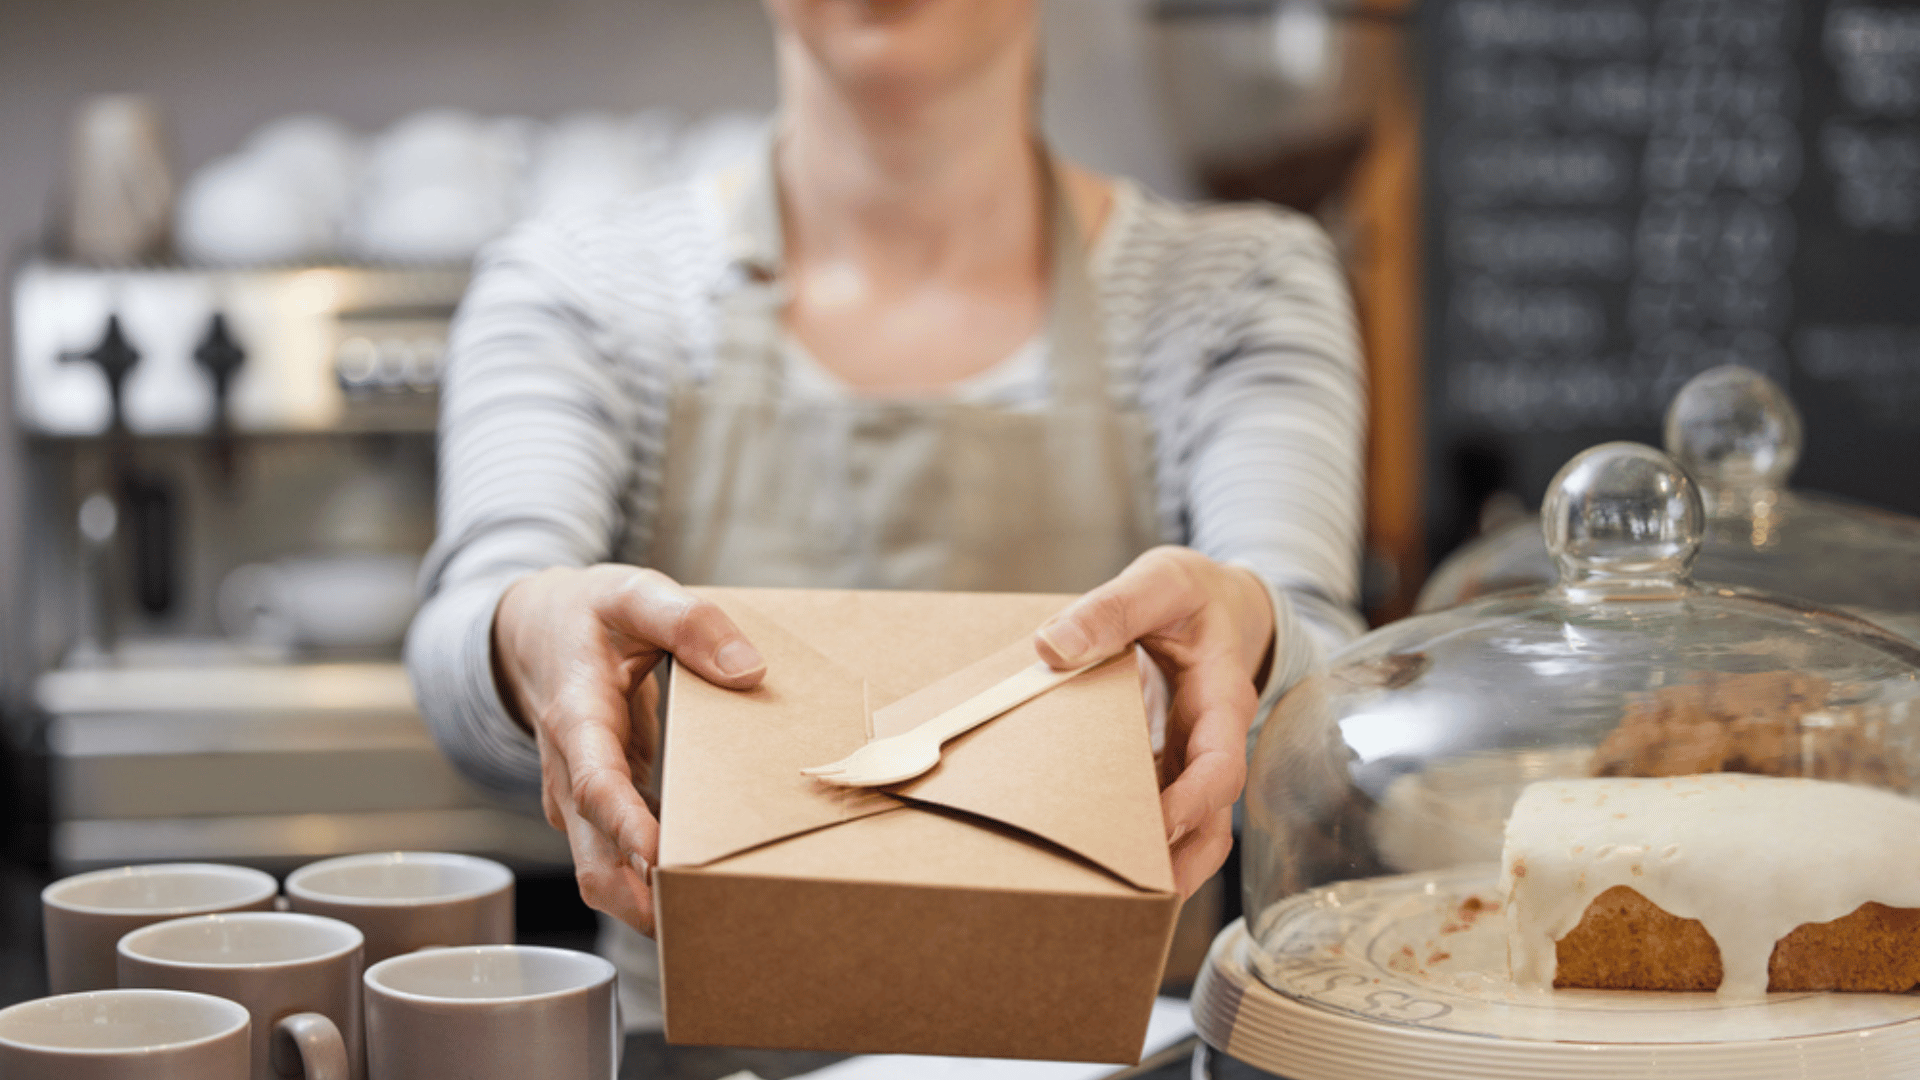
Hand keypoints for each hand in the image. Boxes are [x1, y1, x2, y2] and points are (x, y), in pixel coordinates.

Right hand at [492, 565, 766, 933]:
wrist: (531, 628)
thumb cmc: (586, 612)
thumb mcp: (633, 592)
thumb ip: (689, 620)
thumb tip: (748, 670)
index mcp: (575, 716)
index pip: (596, 782)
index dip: (626, 825)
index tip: (661, 858)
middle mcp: (568, 769)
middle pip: (592, 854)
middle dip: (637, 896)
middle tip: (696, 921)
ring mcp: (578, 796)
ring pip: (601, 869)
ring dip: (646, 900)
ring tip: (709, 920)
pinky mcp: (598, 807)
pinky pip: (619, 855)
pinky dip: (651, 879)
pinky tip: (702, 888)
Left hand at [1033, 546, 1274, 897]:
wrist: (1215, 602)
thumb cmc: (1191, 595)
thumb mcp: (1157, 583)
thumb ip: (1110, 609)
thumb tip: (1052, 645)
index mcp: (1221, 698)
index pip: (1220, 766)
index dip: (1193, 801)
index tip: (1156, 825)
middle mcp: (1212, 741)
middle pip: (1211, 820)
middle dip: (1179, 862)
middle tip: (1132, 896)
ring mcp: (1190, 760)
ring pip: (1193, 830)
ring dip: (1163, 866)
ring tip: (1116, 903)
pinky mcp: (1168, 766)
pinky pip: (1160, 811)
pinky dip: (1139, 838)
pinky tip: (1096, 860)